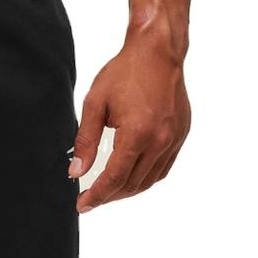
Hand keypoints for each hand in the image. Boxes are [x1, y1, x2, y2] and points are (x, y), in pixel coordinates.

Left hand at [69, 36, 189, 212]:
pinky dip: (146, 176)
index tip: (82, 205)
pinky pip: (163, 167)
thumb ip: (86, 140)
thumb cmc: (124, 72)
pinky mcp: (181, 135)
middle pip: (133, 184)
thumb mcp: (95, 102)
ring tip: (108, 190)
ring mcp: (174, 140)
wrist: (157, 52)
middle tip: (91, 198)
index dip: (97, 195)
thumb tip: (76, 171)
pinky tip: (132, 174)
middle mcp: (159, 142)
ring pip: (150, 180)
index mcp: (137, 134)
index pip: (115, 178)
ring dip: (128, 189)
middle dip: (110, 195)